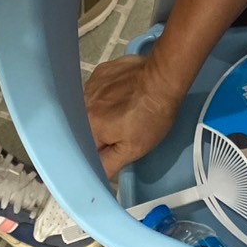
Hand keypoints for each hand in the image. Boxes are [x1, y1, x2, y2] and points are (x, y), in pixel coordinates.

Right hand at [84, 54, 181, 177]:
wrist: (164, 77)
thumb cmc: (151, 116)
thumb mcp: (133, 149)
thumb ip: (108, 164)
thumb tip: (93, 174)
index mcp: (89, 125)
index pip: (86, 148)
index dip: (100, 151)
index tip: (114, 148)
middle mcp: (83, 104)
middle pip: (87, 127)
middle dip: (101, 133)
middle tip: (122, 130)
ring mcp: (91, 85)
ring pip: (92, 108)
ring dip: (103, 114)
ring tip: (124, 111)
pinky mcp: (101, 72)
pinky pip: (98, 91)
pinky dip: (107, 97)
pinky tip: (123, 95)